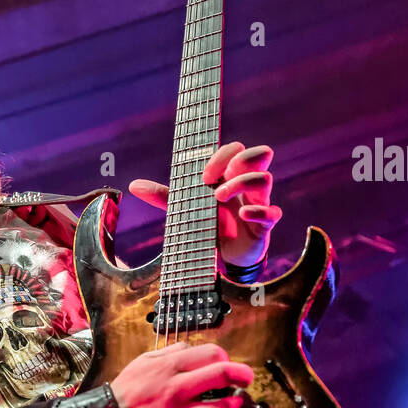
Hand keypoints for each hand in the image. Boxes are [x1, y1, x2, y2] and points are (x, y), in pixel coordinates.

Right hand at [110, 343, 254, 407]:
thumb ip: (169, 353)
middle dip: (243, 375)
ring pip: (224, 407)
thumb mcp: (142, 363)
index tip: (228, 365)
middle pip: (223, 375)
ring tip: (234, 405)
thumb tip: (192, 348)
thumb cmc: (125, 393)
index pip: (212, 354)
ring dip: (235, 405)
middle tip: (247, 379)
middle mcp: (177, 389)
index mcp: (169, 367)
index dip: (227, 359)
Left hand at [127, 141, 283, 267]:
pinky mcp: (264, 225)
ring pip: (265, 178)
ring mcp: (258, 202)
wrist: (220, 259)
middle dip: (238, 161)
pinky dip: (259, 211)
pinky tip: (243, 215)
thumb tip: (134, 185)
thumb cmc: (206, 225)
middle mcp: (246, 185)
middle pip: (259, 154)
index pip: (236, 149)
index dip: (222, 155)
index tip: (204, 175)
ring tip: (217, 199)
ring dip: (241, 183)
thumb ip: (163, 196)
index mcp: (228, 175)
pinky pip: (273, 212)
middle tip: (212, 182)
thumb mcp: (184, 210)